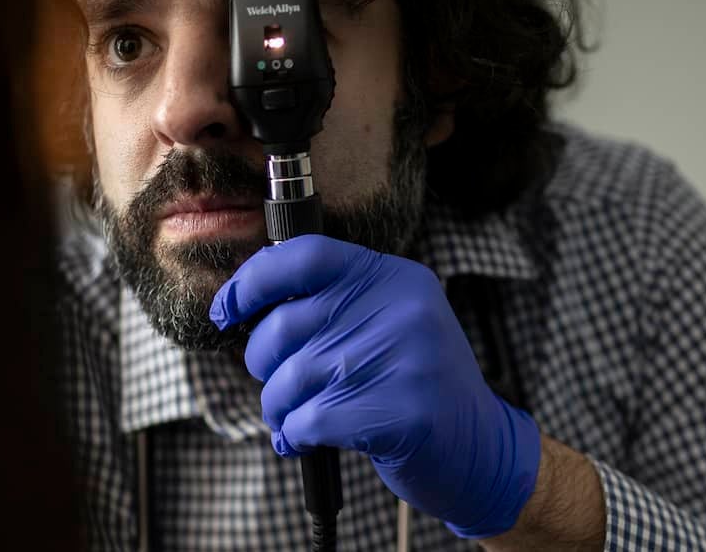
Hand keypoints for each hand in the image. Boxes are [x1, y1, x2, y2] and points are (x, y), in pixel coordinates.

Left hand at [210, 235, 540, 538]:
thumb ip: (334, 306)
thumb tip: (247, 305)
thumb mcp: (389, 324)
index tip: (226, 310)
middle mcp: (402, 310)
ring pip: (291, 379)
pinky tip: (305, 441)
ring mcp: (405, 360)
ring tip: (293, 419)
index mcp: (394, 278)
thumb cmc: (415, 387)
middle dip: (263, 364)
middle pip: (285, 325)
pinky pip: (311, 420)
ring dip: (278, 408)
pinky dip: (296, 436)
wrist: (480, 449)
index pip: (305, 256)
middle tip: (278, 386)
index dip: (252, 281)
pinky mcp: (403, 413)